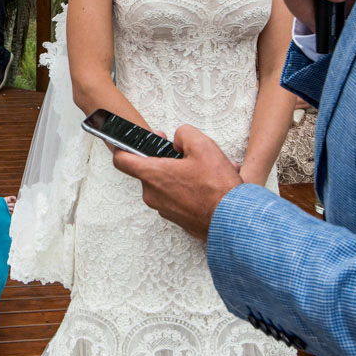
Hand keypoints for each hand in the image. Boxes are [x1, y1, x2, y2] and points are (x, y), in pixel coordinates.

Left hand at [112, 125, 242, 240]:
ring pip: (167, 184)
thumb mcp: (203, 145)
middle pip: (150, 170)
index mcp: (153, 175)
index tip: (132, 142)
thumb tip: (178, 139)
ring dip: (183, 174)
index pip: (122, 160)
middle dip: (167, 159)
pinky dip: (189, 189)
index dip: (124, 146)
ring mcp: (164, 209)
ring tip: (207, 171)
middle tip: (185, 154)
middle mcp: (153, 195)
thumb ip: (183, 134)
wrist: (233, 221)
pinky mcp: (177, 219)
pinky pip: (177, 197)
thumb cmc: (217, 188)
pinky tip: (210, 185)